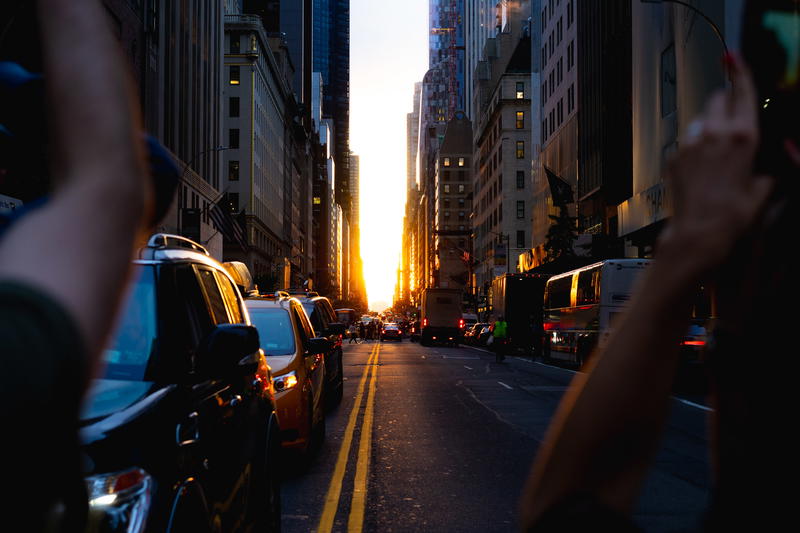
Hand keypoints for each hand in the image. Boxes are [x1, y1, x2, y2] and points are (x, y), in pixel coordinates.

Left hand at [659, 54, 773, 278]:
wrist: (698, 235)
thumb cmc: (734, 216)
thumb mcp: (766, 189)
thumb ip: (768, 165)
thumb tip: (769, 157)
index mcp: (743, 136)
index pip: (742, 92)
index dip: (740, 71)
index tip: (734, 57)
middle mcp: (713, 134)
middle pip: (716, 99)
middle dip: (725, 102)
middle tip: (732, 117)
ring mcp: (689, 145)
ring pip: (699, 121)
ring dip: (709, 127)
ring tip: (717, 154)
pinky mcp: (673, 158)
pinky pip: (686, 143)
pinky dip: (694, 149)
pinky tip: (702, 171)